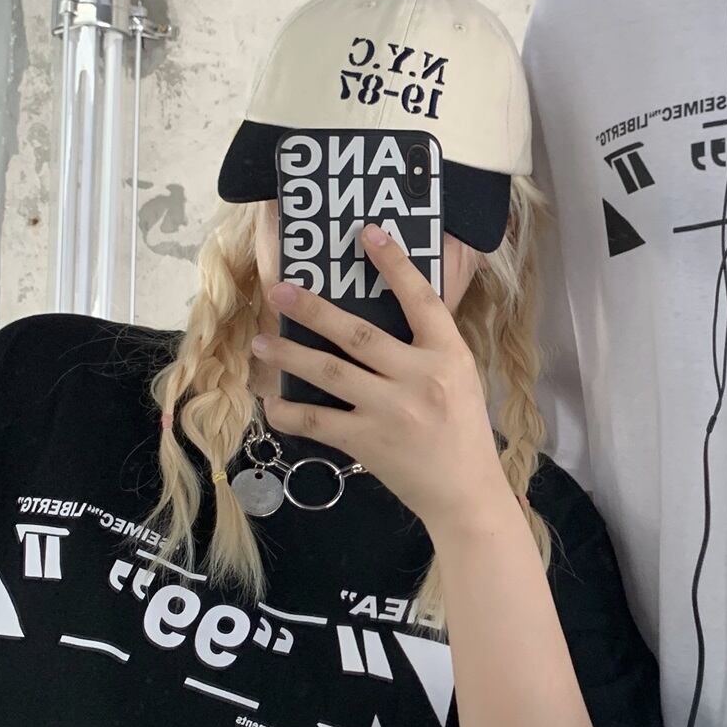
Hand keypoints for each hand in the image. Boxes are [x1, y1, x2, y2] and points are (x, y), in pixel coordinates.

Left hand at [252, 224, 506, 529]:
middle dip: (313, 310)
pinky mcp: (368, 443)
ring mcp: (391, 411)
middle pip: (358, 334)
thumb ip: (429, 345)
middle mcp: (419, 378)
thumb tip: (388, 308)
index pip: (420, 299)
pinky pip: (318, 421)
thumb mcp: (460, 377)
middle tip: (279, 290)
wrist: (466, 493)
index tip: (368, 233)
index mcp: (447, 355)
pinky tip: (270, 401)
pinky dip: (290, 411)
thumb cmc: (463, 430)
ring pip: (329, 373)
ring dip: (289, 355)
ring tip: (260, 342)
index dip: (394, 263)